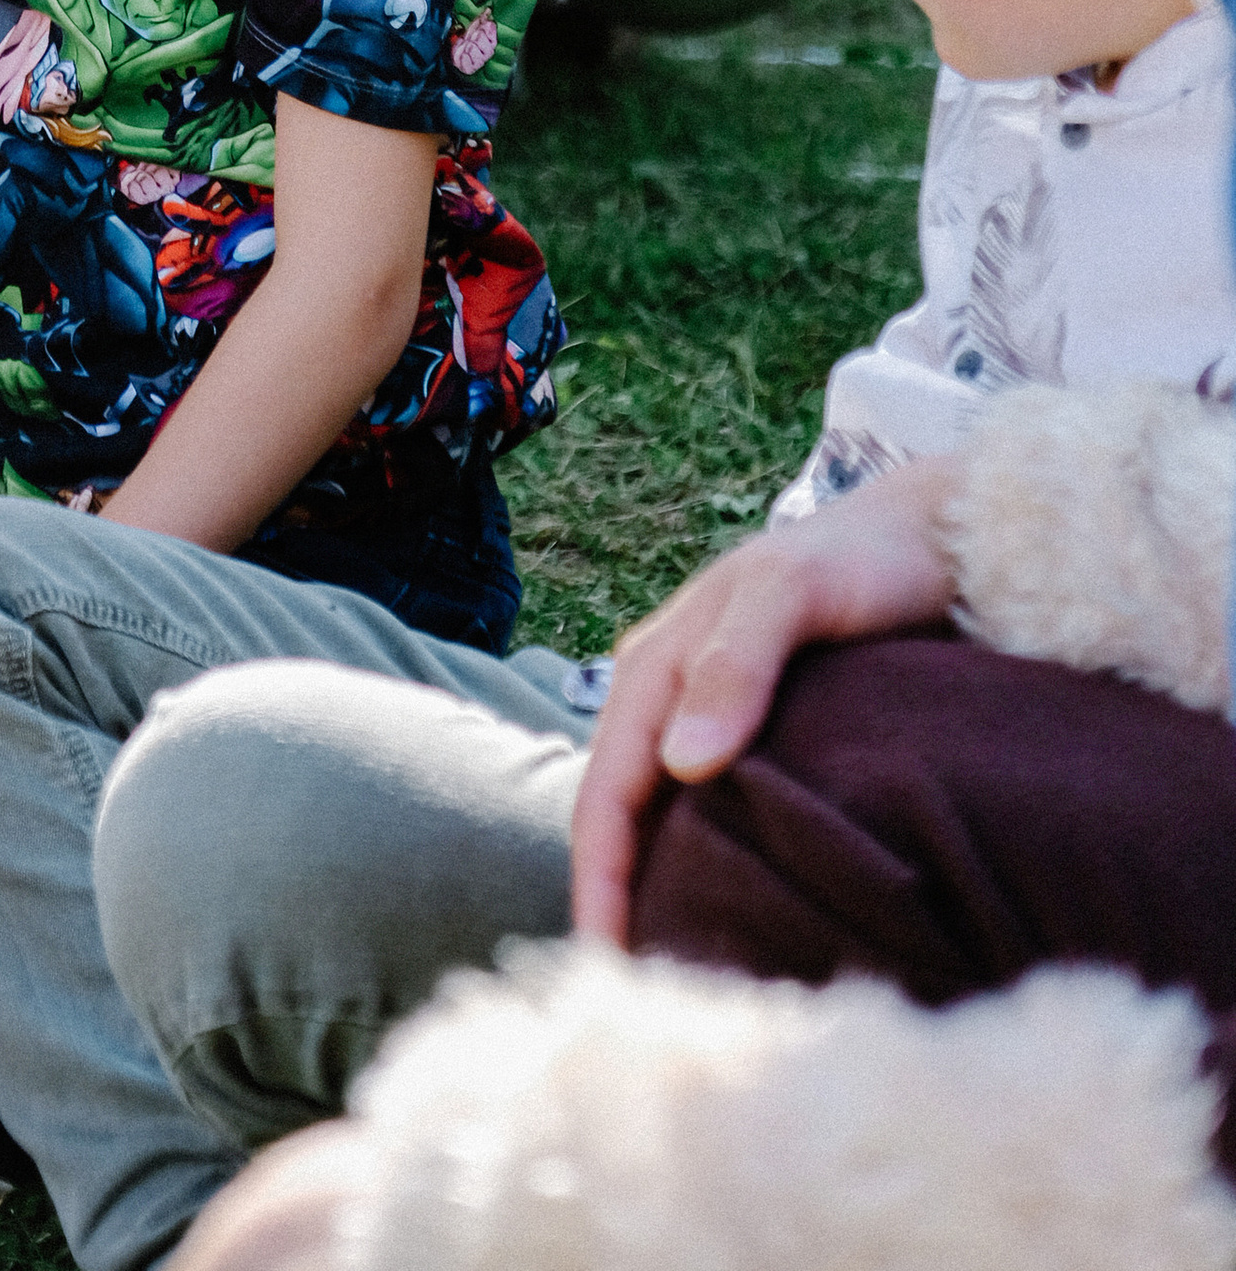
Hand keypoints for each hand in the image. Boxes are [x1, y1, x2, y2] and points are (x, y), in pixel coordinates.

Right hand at [570, 454, 960, 944]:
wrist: (939, 534)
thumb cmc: (864, 559)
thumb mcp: (793, 594)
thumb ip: (736, 665)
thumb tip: (681, 764)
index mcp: (655, 664)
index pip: (605, 792)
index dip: (599, 880)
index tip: (612, 968)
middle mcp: (670, 693)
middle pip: (623, 814)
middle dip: (618, 900)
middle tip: (645, 1002)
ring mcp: (712, 714)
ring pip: (662, 817)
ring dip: (658, 887)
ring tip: (683, 973)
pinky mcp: (760, 733)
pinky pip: (710, 813)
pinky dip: (704, 865)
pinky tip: (733, 910)